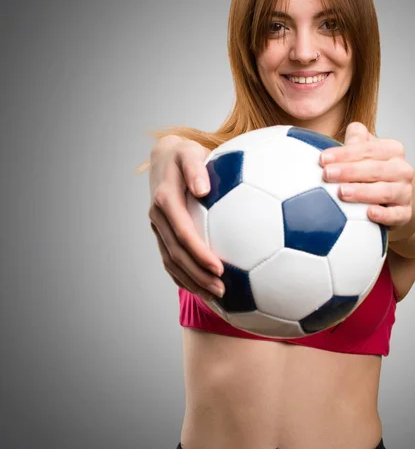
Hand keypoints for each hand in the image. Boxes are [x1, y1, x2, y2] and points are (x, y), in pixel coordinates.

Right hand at [148, 135, 224, 299]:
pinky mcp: (163, 233)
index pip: (183, 233)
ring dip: (192, 281)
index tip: (219, 268)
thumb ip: (195, 168)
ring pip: (172, 262)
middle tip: (221, 290)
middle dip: (198, 275)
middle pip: (176, 254)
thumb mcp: (190, 152)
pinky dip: (185, 278)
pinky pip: (171, 260)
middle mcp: (158, 218)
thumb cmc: (185, 153)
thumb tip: (202, 188)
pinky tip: (203, 289)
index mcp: (165, 200)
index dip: (199, 253)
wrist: (165, 156)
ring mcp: (159, 228)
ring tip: (216, 296)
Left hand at [319, 122, 413, 228]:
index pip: (368, 149)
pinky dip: (384, 215)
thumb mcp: (366, 151)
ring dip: (363, 192)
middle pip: (375, 169)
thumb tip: (352, 130)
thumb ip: (357, 140)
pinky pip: (396, 214)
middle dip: (350, 171)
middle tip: (327, 174)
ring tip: (342, 193)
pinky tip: (369, 213)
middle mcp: (402, 169)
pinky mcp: (405, 213)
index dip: (345, 153)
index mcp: (392, 150)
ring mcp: (405, 192)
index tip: (323, 159)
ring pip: (385, 191)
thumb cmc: (373, 170)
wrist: (396, 196)